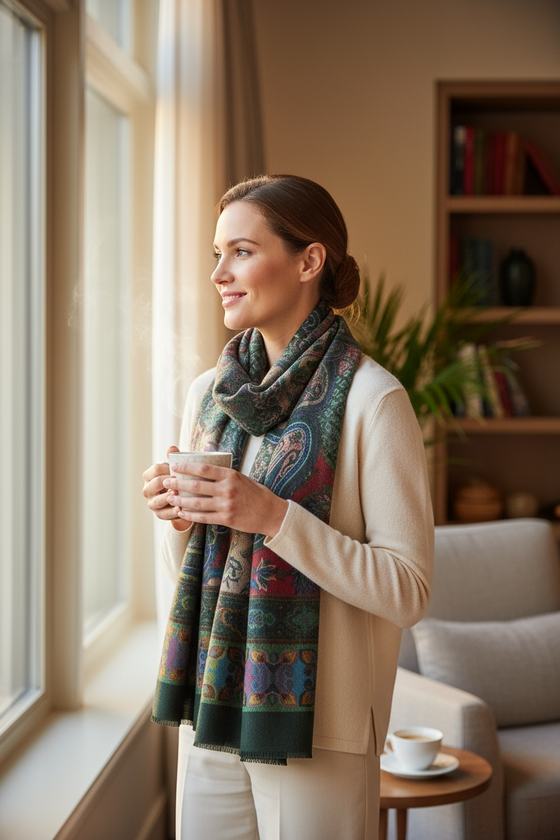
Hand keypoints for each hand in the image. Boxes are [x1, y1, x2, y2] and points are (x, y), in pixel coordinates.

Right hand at [141, 446, 191, 530]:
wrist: (180, 497)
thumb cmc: (176, 478)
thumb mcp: (175, 468)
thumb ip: (174, 458)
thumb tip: (172, 448)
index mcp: (149, 476)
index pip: (155, 469)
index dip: (167, 468)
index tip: (178, 469)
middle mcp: (147, 490)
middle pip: (155, 484)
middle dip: (168, 482)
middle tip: (180, 481)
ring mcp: (152, 503)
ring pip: (157, 501)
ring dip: (168, 497)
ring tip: (179, 494)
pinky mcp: (159, 514)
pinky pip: (164, 514)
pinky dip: (172, 512)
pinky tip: (181, 508)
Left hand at [163, 459, 287, 538]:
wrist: (270, 512)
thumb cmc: (254, 493)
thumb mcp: (240, 478)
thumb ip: (223, 475)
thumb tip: (201, 469)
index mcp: (230, 475)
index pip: (203, 468)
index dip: (186, 467)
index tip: (174, 466)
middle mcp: (227, 489)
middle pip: (196, 486)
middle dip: (178, 484)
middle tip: (166, 482)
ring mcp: (226, 505)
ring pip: (197, 503)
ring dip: (180, 500)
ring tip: (170, 497)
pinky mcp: (226, 519)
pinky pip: (203, 517)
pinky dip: (190, 515)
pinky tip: (181, 512)